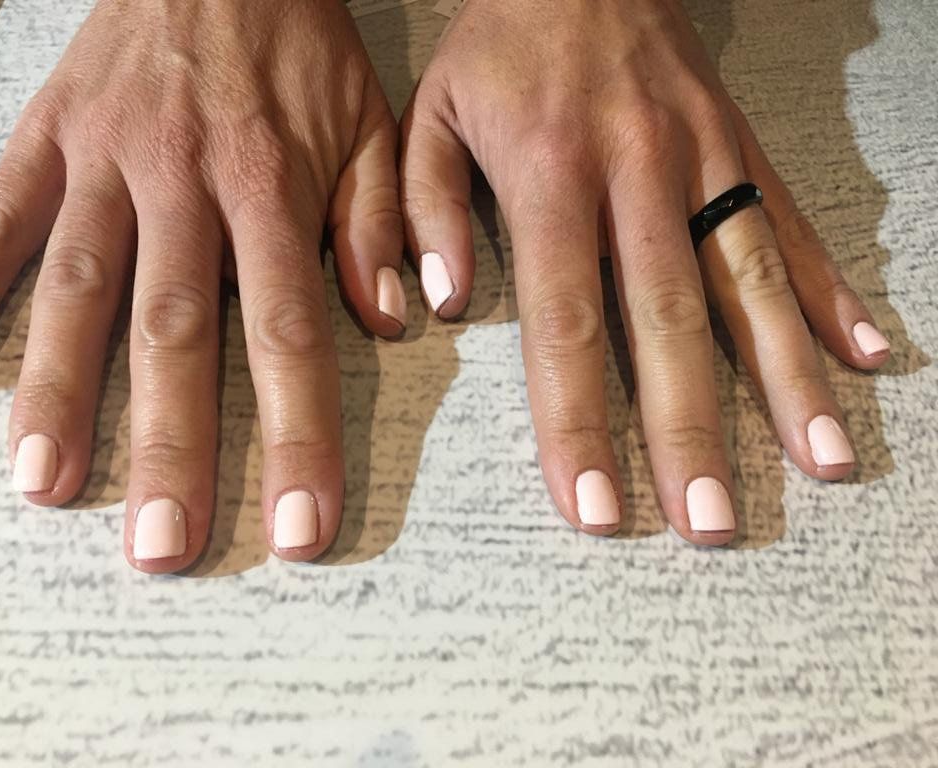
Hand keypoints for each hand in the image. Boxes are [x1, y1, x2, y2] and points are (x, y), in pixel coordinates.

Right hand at [0, 0, 404, 570]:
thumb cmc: (299, 42)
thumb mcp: (367, 122)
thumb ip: (377, 221)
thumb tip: (389, 320)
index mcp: (270, 186)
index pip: (289, 334)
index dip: (295, 436)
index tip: (295, 527)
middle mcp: (182, 182)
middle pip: (175, 331)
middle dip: (169, 444)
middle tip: (160, 544)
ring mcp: (105, 161)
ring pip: (78, 288)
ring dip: (58, 389)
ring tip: (43, 482)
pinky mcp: (48, 136)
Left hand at [400, 0, 889, 544]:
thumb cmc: (499, 38)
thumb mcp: (432, 109)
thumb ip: (425, 209)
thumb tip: (446, 305)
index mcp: (550, 174)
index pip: (565, 322)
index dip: (580, 421)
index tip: (596, 505)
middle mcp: (638, 174)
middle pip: (669, 321)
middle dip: (691, 430)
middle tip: (712, 522)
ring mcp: (702, 160)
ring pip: (750, 281)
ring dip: (788, 378)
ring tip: (821, 461)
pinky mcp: (741, 146)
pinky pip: (790, 225)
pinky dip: (830, 293)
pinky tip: (866, 355)